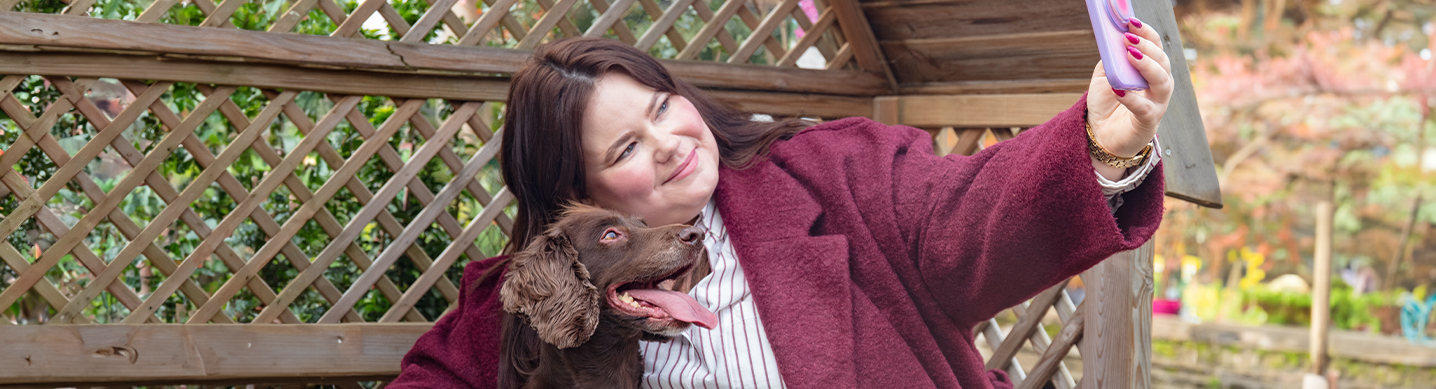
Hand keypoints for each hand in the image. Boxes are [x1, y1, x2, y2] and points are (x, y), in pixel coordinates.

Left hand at [1087, 17, 1171, 163]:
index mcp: (1151, 70)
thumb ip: (1110, 59)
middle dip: (1147, 47)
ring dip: (1147, 66)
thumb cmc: (1108, 103)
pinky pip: (1144, 108)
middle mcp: (1160, 85)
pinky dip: (1132, 98)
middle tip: (1128, 38)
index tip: (1131, 22)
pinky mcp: (1148, 122)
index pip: (1156, 47)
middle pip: (1162, 61)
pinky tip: (1119, 90)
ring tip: (1130, 55)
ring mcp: (1157, 103)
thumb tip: (1111, 39)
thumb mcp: (1105, 75)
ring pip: (1162, 81)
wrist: (1102, 134)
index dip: (1146, 33)